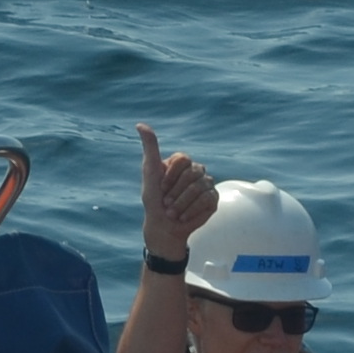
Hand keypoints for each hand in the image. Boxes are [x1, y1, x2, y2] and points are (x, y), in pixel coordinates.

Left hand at [138, 123, 218, 256]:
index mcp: (181, 163)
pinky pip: (207, 199)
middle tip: (167, 203)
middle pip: (193, 173)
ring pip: (200, 187)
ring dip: (182, 203)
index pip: (183, 159)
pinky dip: (192, 210)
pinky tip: (184, 217)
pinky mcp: (213, 199)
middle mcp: (196, 171)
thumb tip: (140, 124)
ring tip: (174, 212)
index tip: (161, 188)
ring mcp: (206, 184)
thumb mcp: (150, 173)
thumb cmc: (154, 201)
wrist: (164, 228)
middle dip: (176, 192)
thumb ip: (150, 148)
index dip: (170, 176)